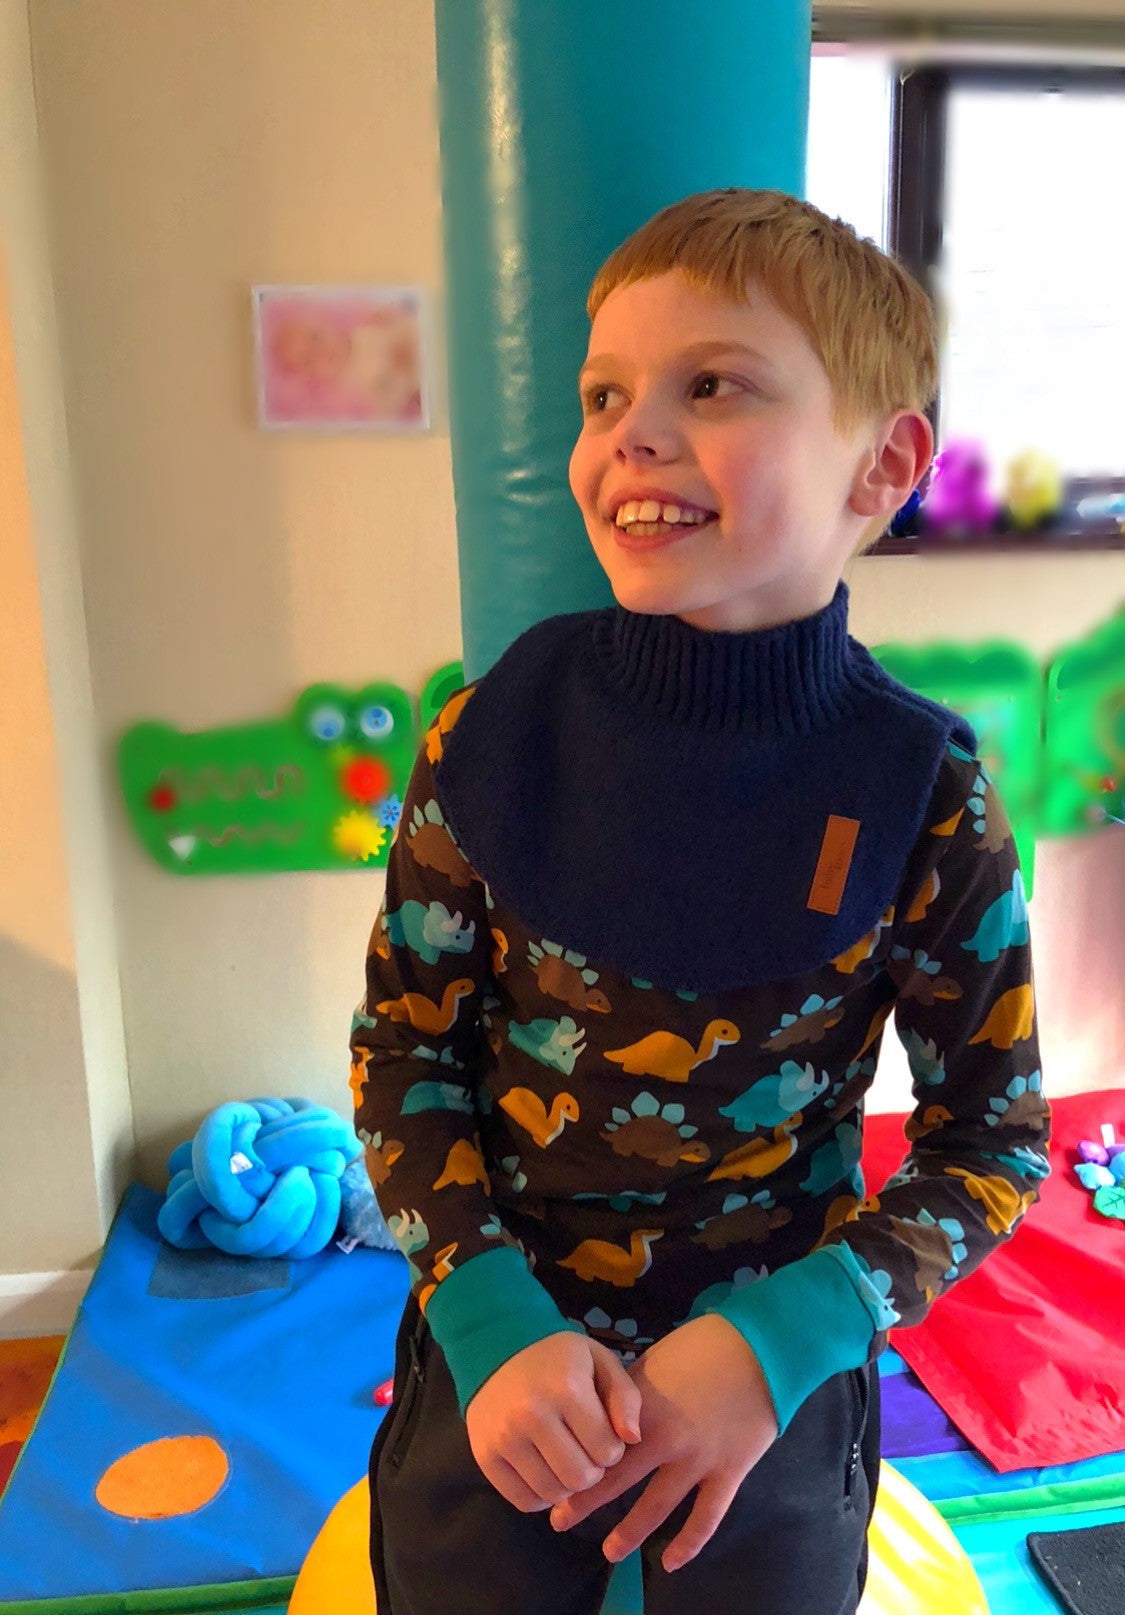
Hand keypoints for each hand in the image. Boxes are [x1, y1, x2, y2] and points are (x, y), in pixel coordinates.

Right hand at [465, 1331, 642, 1513]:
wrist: (495, 1349)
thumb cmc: (557, 1358)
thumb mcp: (598, 1360)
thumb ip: (625, 1396)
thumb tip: (633, 1439)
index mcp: (566, 1388)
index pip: (607, 1451)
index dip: (613, 1449)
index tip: (603, 1434)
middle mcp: (532, 1414)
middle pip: (580, 1478)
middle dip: (592, 1470)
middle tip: (584, 1450)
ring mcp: (504, 1438)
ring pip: (553, 1493)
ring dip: (567, 1484)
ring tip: (565, 1459)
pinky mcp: (485, 1456)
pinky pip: (524, 1501)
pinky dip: (541, 1496)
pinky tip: (544, 1471)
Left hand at [549, 1314, 778, 1572]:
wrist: (759, 1346)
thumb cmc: (703, 1345)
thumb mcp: (654, 1361)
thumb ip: (629, 1393)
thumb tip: (604, 1414)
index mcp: (641, 1408)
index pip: (596, 1444)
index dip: (573, 1463)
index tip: (552, 1478)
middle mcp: (664, 1440)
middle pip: (616, 1479)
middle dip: (584, 1501)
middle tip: (558, 1521)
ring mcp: (697, 1460)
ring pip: (656, 1506)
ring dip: (629, 1531)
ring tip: (609, 1552)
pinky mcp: (729, 1471)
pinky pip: (706, 1517)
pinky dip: (689, 1543)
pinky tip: (670, 1562)